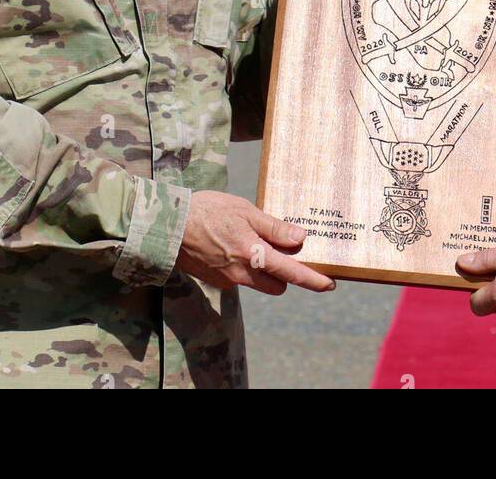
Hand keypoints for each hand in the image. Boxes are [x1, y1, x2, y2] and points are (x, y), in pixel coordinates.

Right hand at [176, 190, 335, 295]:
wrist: (166, 226)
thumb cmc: (207, 212)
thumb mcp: (244, 211)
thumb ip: (273, 227)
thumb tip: (299, 238)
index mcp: (252, 255)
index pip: (290, 273)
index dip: (312, 280)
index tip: (329, 284)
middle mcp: (241, 273)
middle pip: (276, 284)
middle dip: (284, 274)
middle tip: (283, 250)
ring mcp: (226, 279)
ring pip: (257, 281)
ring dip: (262, 268)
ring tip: (252, 240)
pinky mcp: (214, 279)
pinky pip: (238, 276)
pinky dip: (242, 264)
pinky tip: (231, 243)